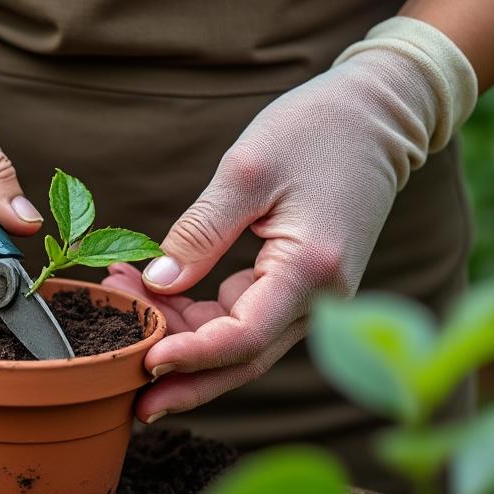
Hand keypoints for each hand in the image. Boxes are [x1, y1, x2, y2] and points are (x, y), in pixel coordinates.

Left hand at [102, 17, 475, 422]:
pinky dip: (197, 320)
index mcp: (311, 271)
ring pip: (239, 345)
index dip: (190, 356)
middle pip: (241, 358)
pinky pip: (243, 321)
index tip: (141, 360)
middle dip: (179, 374)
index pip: (244, 338)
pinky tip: (150, 305)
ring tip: (118, 323)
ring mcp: (312, 298)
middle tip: (117, 378)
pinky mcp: (296, 288)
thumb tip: (156, 283)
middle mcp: (320, 299)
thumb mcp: (246, 171)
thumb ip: (200, 232)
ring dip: (181, 343)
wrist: (376, 116)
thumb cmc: (315, 131)